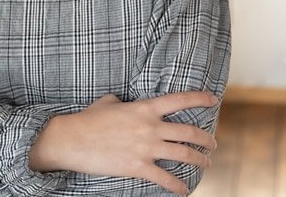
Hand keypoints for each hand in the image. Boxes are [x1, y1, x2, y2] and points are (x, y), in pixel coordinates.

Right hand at [29, 91, 218, 195]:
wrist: (72, 139)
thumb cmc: (88, 119)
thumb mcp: (108, 101)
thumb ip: (123, 101)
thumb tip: (123, 101)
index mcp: (144, 107)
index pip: (180, 100)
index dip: (200, 98)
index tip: (213, 99)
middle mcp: (150, 127)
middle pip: (189, 132)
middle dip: (206, 139)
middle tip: (212, 144)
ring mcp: (146, 148)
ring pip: (183, 154)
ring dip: (199, 160)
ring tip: (206, 163)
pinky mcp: (138, 167)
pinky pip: (165, 179)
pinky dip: (178, 186)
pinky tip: (184, 191)